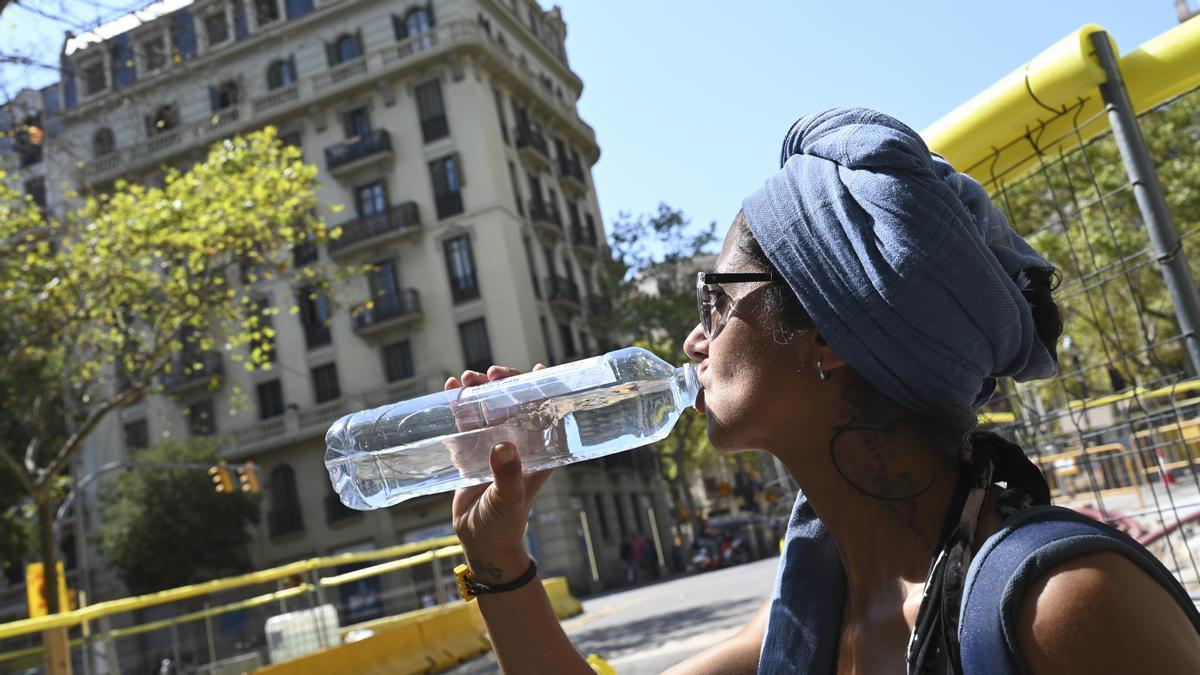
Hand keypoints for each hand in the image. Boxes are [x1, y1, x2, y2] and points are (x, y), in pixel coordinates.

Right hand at [447, 365, 553, 583]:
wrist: (481, 543)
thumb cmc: (504, 524)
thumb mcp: (508, 499)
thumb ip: (507, 475)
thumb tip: (503, 447)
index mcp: (539, 452)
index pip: (547, 414)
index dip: (545, 390)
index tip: (540, 369)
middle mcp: (519, 445)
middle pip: (515, 404)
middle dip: (505, 384)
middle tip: (492, 374)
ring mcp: (494, 446)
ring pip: (489, 409)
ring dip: (480, 390)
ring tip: (467, 378)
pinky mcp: (472, 452)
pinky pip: (467, 422)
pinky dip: (459, 405)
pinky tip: (450, 388)